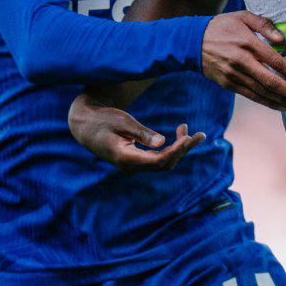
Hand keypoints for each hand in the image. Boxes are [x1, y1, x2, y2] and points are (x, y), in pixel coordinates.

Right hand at [69, 95, 204, 171]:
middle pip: (165, 164)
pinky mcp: (137, 160)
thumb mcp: (121, 121)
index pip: (158, 161)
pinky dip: (172, 147)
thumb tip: (162, 142)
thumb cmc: (102, 119)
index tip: (188, 137)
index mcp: (126, 159)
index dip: (176, 150)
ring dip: (180, 149)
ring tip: (196, 133)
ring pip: (164, 162)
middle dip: (184, 150)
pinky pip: (159, 158)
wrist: (85, 125)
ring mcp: (134, 165)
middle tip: (200, 134)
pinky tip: (181, 135)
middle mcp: (131, 166)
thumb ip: (141, 133)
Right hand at [201, 11, 285, 111]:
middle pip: (270, 81)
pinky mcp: (228, 84)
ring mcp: (234, 75)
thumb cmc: (222, 26)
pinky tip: (279, 106)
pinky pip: (251, 96)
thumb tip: (282, 40)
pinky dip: (266, 102)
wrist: (191, 41)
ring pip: (261, 92)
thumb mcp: (242, 16)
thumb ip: (264, 24)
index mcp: (248, 43)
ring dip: (280, 101)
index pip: (276, 62)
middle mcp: (242, 61)